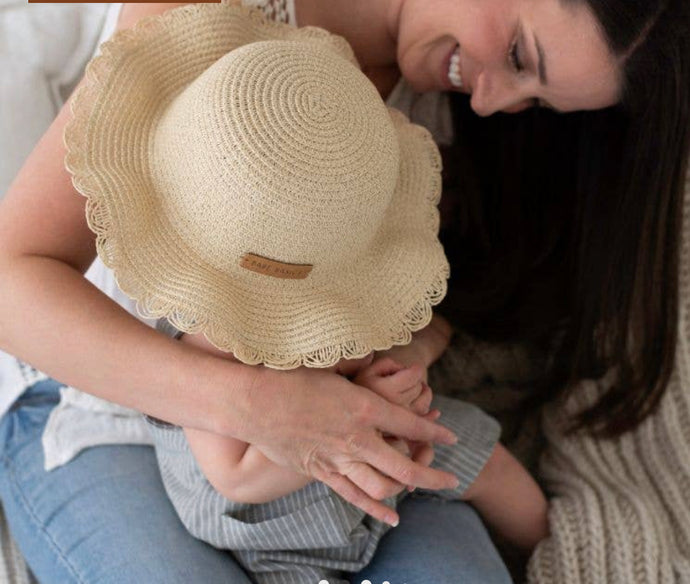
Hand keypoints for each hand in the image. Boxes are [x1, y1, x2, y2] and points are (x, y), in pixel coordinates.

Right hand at [244, 365, 458, 525]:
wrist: (253, 401)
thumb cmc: (290, 375)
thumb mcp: (331, 366)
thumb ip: (359, 366)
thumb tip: (376, 359)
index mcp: (363, 406)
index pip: (411, 424)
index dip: (436, 432)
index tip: (451, 436)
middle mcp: (356, 437)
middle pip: (405, 465)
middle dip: (434, 474)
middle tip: (451, 480)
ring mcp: (338, 458)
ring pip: (383, 486)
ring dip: (407, 490)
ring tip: (420, 487)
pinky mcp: (321, 472)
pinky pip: (355, 497)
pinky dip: (376, 509)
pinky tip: (393, 516)